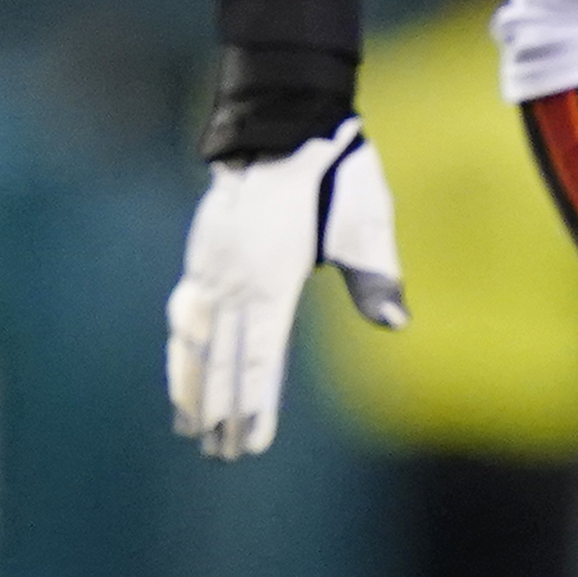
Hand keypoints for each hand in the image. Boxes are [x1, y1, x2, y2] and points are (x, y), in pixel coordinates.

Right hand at [164, 121, 404, 460]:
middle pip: (224, 358)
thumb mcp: (365, 219)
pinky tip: (181, 369)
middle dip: (222, 409)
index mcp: (275, 277)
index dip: (254, 403)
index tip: (250, 441)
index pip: (261, 356)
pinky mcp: (203, 257)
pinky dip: (182, 348)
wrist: (283, 122)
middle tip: (222, 454)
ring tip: (191, 427)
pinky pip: (186, 313)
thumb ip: (376, 274)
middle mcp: (236, 279)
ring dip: (193, 385)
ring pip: (196, 340)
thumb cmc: (336, 173)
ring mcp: (213, 268)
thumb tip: (396, 323)